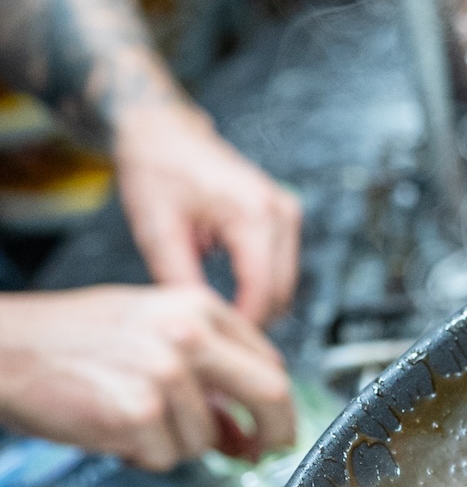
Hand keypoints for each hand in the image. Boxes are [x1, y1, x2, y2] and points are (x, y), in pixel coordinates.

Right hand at [0, 284, 297, 468]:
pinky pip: (165, 458)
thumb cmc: (66, 339)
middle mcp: (187, 336)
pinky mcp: (137, 414)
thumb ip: (202, 372)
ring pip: (205, 438)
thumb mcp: (147, 333)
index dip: (276, 401)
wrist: (5, 349)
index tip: (275, 423)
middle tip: (262, 451)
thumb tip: (243, 428)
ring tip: (129, 418)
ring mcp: (164, 376)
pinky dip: (141, 456)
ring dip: (173, 445)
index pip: (266, 358)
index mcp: (195, 307)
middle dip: (273, 431)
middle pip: (269, 393)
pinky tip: (112, 429)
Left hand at [110, 97, 301, 326]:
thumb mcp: (159, 232)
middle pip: (282, 292)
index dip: (243, 327)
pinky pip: (280, 269)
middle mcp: (280, 212)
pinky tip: (230, 303)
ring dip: (259, 309)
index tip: (217, 351)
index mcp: (254, 213)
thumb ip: (181, 282)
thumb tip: (197, 328)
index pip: (263, 290)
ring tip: (220, 328)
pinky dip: (260, 290)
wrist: (164, 135)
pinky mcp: (282, 218)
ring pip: (286, 285)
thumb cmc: (158, 171)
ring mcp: (286, 213)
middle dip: (253, 324)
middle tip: (217, 349)